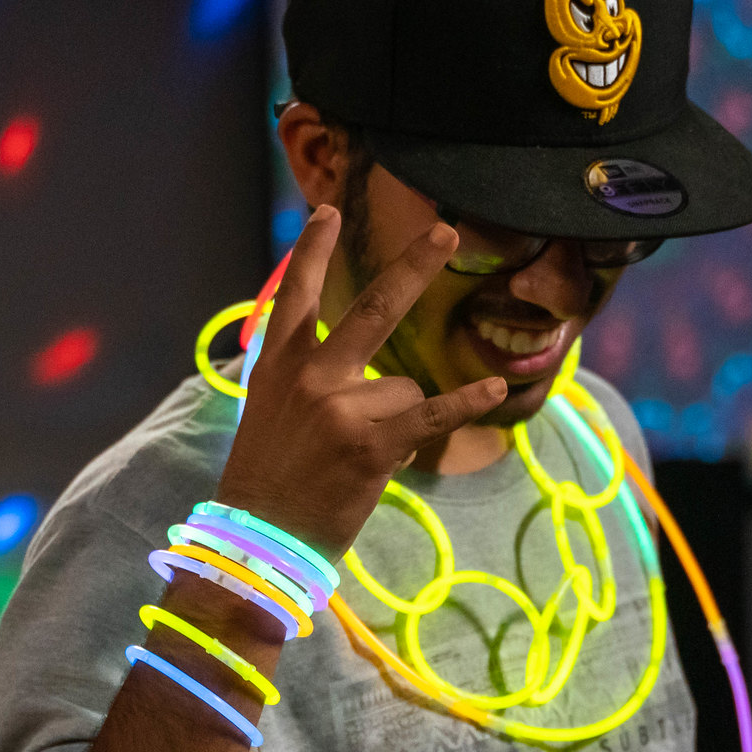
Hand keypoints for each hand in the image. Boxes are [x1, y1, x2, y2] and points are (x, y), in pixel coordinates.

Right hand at [216, 206, 506, 558]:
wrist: (258, 540)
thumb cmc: (268, 481)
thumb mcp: (269, 413)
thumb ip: (304, 378)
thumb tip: (372, 372)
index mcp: (278, 365)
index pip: (295, 295)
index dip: (312, 251)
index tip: (328, 212)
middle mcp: (310, 375)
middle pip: (374, 306)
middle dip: (414, 265)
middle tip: (447, 232)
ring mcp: (342, 406)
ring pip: (405, 389)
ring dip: (397, 422)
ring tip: (358, 457)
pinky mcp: (372, 444)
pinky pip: (432, 416)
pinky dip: (465, 404)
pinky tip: (493, 389)